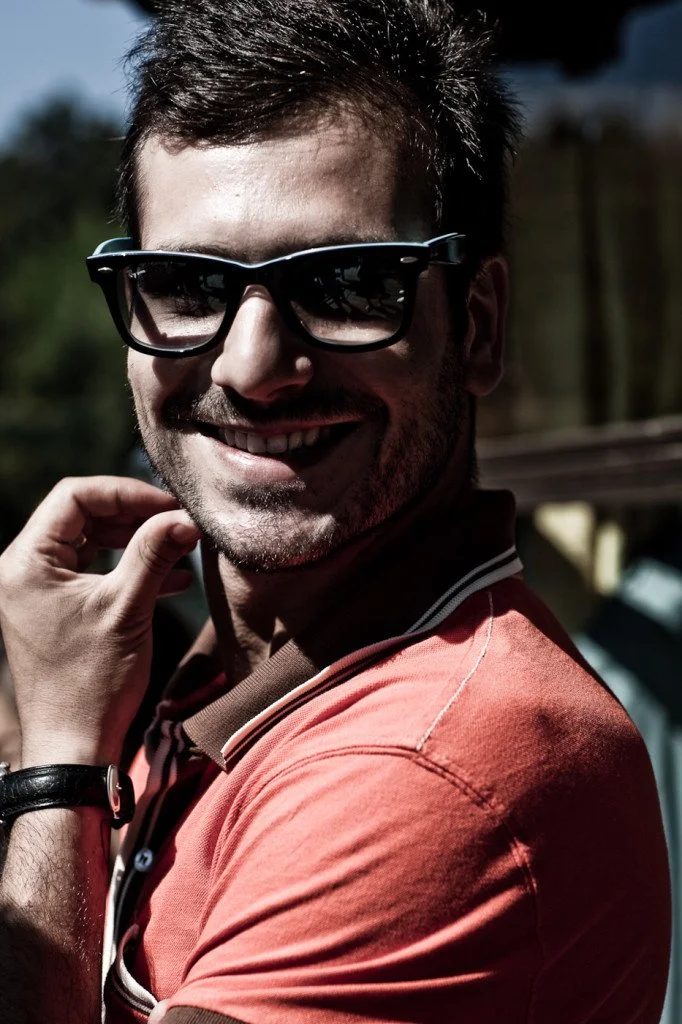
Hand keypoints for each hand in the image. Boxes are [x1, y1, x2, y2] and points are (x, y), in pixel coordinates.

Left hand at [0, 476, 201, 766]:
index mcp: (27, 563)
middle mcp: (24, 571)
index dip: (126, 493)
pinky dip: (130, 570)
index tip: (169, 505)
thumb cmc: (93, 682)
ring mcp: (39, 592)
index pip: (75, 497)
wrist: (74, 746)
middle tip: (179, 523)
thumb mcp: (127, 610)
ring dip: (137, 543)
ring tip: (181, 550)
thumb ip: (154, 555)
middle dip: (136, 517)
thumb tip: (185, 517)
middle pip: (83, 516)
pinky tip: (173, 580)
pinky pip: (93, 573)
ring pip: (92, 543)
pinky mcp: (57, 611)